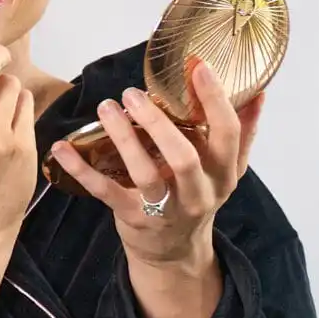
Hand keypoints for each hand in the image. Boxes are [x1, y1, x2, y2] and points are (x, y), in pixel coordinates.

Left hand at [48, 58, 263, 268]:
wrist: (174, 251)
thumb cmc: (197, 195)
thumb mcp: (225, 169)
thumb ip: (241, 132)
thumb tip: (257, 91)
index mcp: (223, 174)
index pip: (227, 134)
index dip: (215, 99)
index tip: (197, 66)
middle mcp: (198, 192)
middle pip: (183, 156)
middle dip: (157, 122)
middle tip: (132, 93)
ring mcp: (165, 208)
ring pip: (144, 173)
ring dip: (123, 138)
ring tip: (106, 107)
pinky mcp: (132, 217)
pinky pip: (104, 191)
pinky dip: (80, 169)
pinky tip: (62, 147)